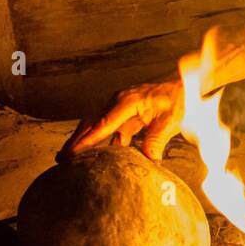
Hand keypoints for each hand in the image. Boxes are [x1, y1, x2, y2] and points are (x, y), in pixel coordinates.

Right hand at [58, 78, 182, 162]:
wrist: (183, 86)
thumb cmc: (178, 100)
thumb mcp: (171, 120)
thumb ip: (157, 139)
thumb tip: (149, 160)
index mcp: (127, 102)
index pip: (103, 124)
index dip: (87, 140)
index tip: (72, 153)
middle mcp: (118, 101)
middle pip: (91, 122)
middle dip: (76, 140)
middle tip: (61, 159)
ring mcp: (119, 105)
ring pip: (96, 124)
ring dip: (83, 139)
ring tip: (69, 158)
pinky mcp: (123, 111)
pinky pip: (107, 126)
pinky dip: (99, 139)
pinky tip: (94, 153)